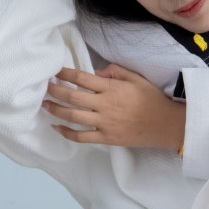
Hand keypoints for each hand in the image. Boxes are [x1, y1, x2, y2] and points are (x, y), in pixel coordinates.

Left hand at [43, 65, 185, 149]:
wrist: (164, 124)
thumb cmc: (151, 99)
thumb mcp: (136, 78)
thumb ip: (115, 71)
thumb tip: (95, 74)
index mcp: (111, 88)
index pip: (82, 78)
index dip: (65, 73)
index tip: (55, 71)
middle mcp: (104, 104)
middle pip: (72, 96)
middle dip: (55, 91)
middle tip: (44, 87)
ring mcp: (104, 123)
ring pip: (72, 116)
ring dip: (55, 109)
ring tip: (44, 105)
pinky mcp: (106, 138)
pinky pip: (81, 137)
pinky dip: (67, 133)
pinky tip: (57, 127)